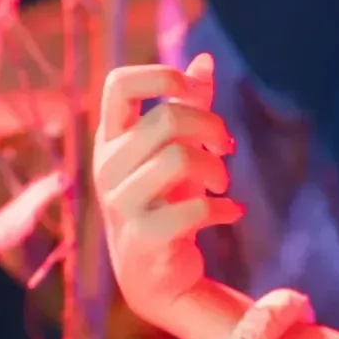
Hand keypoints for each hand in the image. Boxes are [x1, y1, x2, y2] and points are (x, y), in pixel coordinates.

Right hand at [91, 50, 243, 325]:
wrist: (156, 279)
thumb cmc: (165, 203)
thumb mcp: (174, 151)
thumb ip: (187, 106)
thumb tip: (204, 59)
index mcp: (110, 140)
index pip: (119, 83)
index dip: (163, 76)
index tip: (197, 92)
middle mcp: (107, 168)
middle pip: (166, 118)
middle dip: (210, 126)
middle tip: (226, 147)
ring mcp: (121, 204)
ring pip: (180, 158)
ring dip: (215, 169)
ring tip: (224, 185)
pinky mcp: (143, 238)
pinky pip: (193, 209)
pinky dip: (223, 210)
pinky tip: (231, 214)